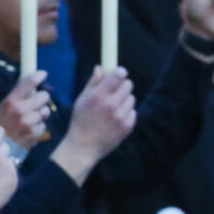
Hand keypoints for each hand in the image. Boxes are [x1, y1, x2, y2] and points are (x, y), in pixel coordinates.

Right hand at [0, 71, 51, 148]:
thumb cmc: (0, 125)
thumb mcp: (2, 108)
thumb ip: (16, 96)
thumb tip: (28, 81)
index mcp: (10, 102)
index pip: (28, 82)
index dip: (38, 75)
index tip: (43, 73)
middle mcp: (20, 111)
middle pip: (44, 95)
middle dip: (42, 98)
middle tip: (36, 101)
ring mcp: (29, 123)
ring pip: (45, 111)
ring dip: (41, 113)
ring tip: (29, 119)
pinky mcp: (35, 134)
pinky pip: (44, 125)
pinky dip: (38, 126)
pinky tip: (28, 130)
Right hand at [50, 66, 135, 184]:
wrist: (84, 146)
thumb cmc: (80, 121)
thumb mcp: (81, 100)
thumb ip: (92, 83)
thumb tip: (100, 67)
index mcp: (98, 96)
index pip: (118, 76)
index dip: (120, 72)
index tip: (119, 73)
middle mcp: (111, 105)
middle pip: (128, 85)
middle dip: (122, 85)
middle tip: (115, 91)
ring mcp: (121, 116)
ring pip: (131, 98)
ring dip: (124, 100)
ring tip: (113, 108)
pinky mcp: (127, 126)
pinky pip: (133, 112)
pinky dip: (126, 113)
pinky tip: (115, 119)